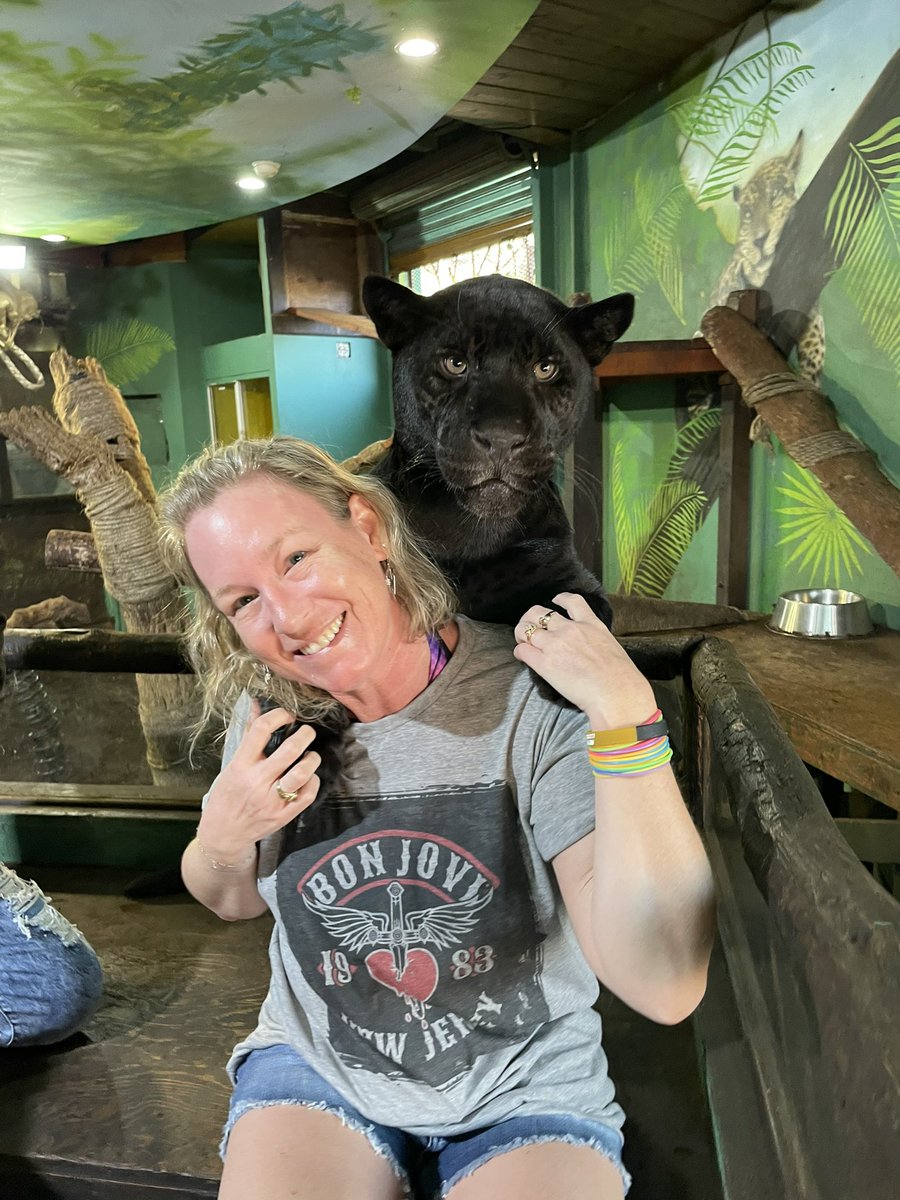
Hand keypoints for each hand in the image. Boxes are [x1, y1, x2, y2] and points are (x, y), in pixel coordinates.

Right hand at [197, 700, 320, 861]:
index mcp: (240, 766)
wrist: (223, 835)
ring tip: (310, 755)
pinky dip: (313, 781)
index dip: (279, 716)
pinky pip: (308, 793)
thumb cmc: (226, 795)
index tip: (287, 716)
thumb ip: (248, 736)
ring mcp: (271, 800)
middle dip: (305, 735)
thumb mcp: (231, 765)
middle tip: (307, 732)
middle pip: (290, 750)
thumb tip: (257, 705)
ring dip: (312, 759)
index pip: (261, 730)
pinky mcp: (284, 815)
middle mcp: (256, 782)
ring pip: (302, 772)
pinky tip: (307, 777)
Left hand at [513, 592, 655, 727]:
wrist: (616, 693)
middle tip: (530, 627)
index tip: (555, 601)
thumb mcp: (612, 646)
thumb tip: (591, 649)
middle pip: (539, 612)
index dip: (560, 599)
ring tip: (522, 642)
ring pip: (525, 629)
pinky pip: (522, 651)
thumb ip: (596, 641)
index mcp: (591, 624)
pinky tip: (522, 657)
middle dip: (531, 618)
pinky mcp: (545, 663)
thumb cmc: (621, 677)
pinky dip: (520, 652)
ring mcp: (555, 644)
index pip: (572, 601)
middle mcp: (570, 629)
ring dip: (520, 634)